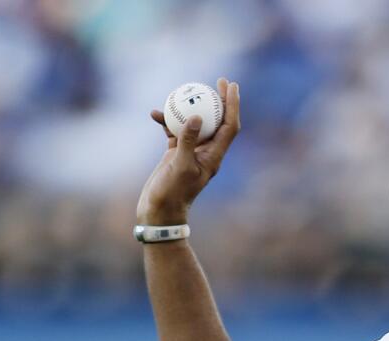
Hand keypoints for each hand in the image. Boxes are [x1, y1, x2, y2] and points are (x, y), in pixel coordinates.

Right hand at [136, 77, 240, 224]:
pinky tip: (155, 113)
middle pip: (217, 121)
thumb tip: (197, 117)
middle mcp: (206, 153)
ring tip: (186, 90)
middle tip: (218, 80)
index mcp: (214, 157)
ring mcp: (190, 152)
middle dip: (220, 101)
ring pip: (194, 123)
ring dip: (190, 107)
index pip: (230, 126)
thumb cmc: (172, 194)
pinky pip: (174, 131)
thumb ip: (187, 142)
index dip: (233, 105)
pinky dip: (167, 121)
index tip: (231, 86)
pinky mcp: (175, 154)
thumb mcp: (180, 167)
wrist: (159, 212)